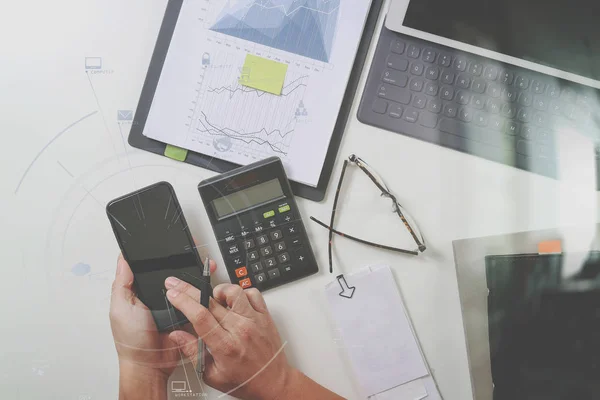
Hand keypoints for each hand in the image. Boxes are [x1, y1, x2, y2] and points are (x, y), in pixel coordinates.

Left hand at [109, 255, 216, 384]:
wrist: (152, 365)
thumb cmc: (131, 341)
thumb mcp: (121, 308)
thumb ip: (122, 283)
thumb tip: (122, 260)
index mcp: (139, 291)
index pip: (150, 267)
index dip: (158, 255)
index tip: (169, 243)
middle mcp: (157, 295)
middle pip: (172, 272)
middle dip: (181, 263)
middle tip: (189, 254)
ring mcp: (173, 304)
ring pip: (187, 284)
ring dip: (193, 278)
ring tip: (198, 270)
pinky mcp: (187, 312)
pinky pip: (196, 300)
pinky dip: (201, 295)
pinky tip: (202, 289)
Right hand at [164, 279, 295, 399]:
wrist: (273, 382)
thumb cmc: (245, 381)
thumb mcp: (212, 374)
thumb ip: (193, 352)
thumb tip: (177, 336)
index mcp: (225, 346)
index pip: (200, 316)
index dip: (183, 301)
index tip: (173, 293)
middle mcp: (240, 329)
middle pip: (210, 301)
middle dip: (188, 289)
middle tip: (177, 284)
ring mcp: (254, 320)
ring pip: (234, 291)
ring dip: (218, 290)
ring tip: (212, 297)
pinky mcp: (265, 316)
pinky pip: (253, 293)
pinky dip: (241, 292)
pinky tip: (234, 301)